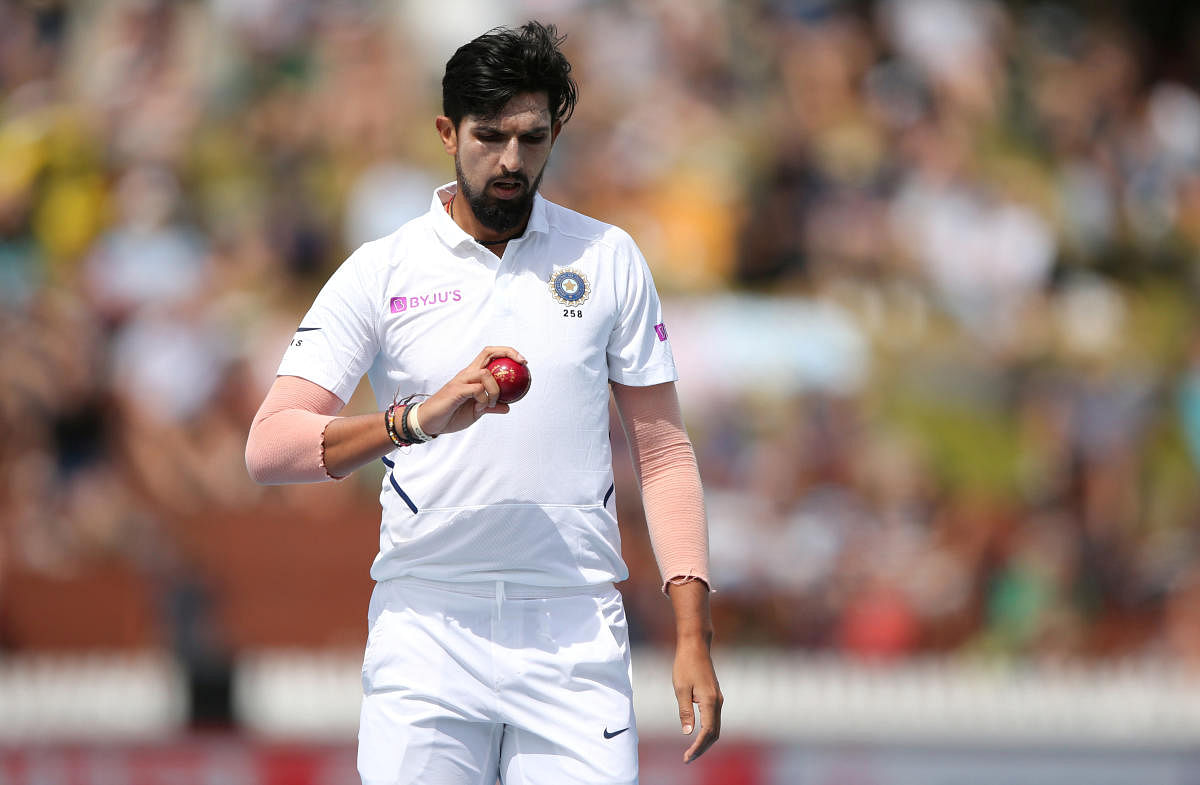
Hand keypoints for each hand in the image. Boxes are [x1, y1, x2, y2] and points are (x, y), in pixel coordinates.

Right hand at [415, 346, 526, 435]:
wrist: (430, 422)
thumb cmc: (451, 415)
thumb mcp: (476, 412)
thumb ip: (491, 407)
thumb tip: (508, 407)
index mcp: (472, 375)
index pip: (489, 355)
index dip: (507, 353)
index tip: (522, 361)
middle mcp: (467, 373)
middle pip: (488, 352)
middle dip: (508, 353)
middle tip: (522, 363)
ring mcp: (461, 381)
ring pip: (485, 374)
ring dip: (495, 390)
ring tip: (491, 403)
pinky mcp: (456, 391)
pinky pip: (477, 389)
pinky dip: (484, 399)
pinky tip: (481, 408)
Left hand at [673, 637, 722, 763]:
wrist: (696, 646)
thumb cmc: (685, 665)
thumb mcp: (680, 688)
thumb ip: (685, 711)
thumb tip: (687, 733)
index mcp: (710, 702)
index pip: (707, 732)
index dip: (697, 747)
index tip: (687, 757)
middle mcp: (718, 702)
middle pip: (714, 733)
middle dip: (702, 748)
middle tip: (688, 759)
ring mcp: (718, 699)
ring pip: (715, 727)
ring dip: (705, 741)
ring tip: (691, 751)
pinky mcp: (715, 696)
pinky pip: (714, 719)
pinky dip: (707, 731)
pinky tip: (697, 735)